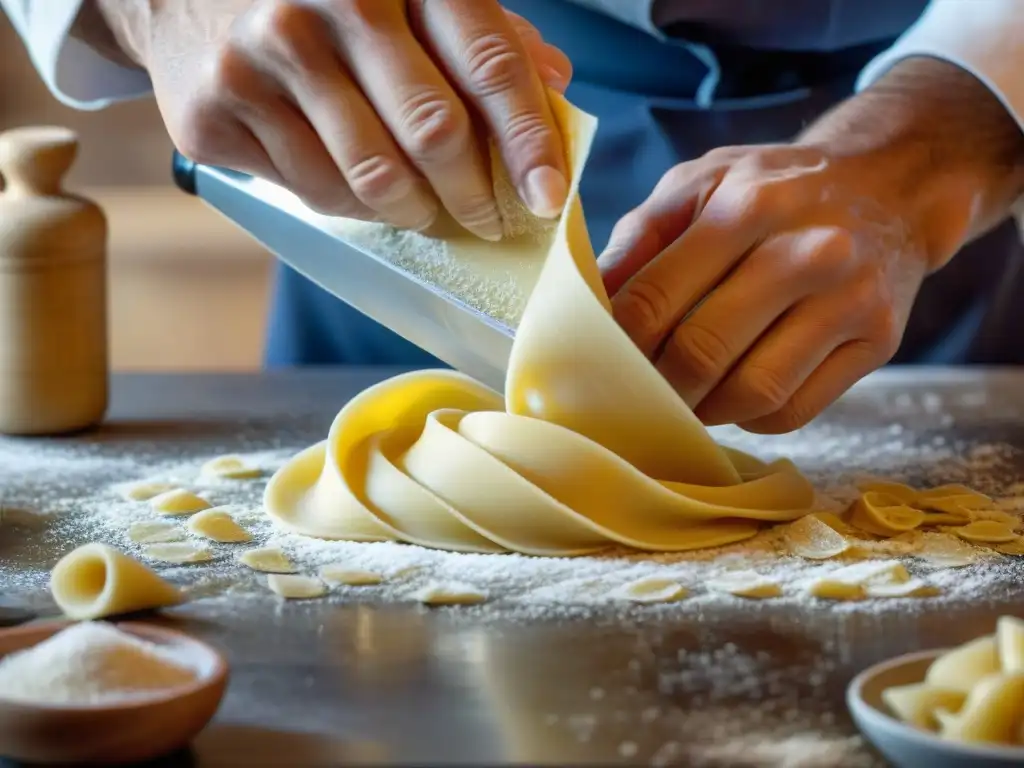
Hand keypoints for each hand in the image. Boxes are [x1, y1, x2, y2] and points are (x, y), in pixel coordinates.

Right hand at [98, 0, 571, 239]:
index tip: (549, 198)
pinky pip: (314, 192)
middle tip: (488, 220)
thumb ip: (482, 33)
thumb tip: (554, 81)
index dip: (528, 140)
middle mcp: (329, 2)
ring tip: (423, 210)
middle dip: (474, 194)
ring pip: (373, 179)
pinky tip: (356, 188)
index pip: (488, 63)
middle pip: (434, 132)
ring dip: (414, 211)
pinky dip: (351, 207)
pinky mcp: (216, 109)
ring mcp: (265, 56)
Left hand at [598, 143, 935, 433]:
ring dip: (702, 410)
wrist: (892, 184)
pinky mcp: (878, 342)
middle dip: (653, 387)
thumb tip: (590, 301)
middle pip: (701, 353)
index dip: (614, 344)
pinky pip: (795, 411)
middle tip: (633, 394)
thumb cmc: (776, 188)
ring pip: (752, 392)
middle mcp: (805, 252)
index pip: (653, 299)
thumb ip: (641, 235)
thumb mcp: (703, 181)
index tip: (595, 363)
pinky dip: (751, 417)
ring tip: (683, 398)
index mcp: (745, 206)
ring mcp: (848, 301)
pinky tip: (735, 395)